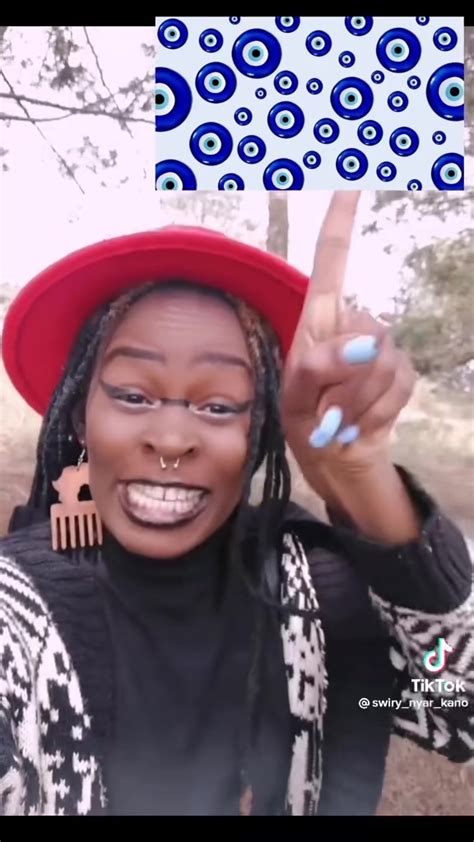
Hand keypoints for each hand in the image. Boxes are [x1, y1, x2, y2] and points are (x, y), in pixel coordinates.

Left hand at [281, 192, 416, 500]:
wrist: (334, 456)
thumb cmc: (303, 419)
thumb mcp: (295, 398)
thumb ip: (320, 368)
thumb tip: (368, 342)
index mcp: (318, 318)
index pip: (332, 260)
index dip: (342, 221)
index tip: (352, 179)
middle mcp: (353, 323)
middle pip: (368, 335)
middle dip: (346, 382)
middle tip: (323, 415)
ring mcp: (383, 347)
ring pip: (385, 365)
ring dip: (356, 405)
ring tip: (337, 423)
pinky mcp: (404, 373)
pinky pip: (399, 387)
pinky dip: (374, 414)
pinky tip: (358, 424)